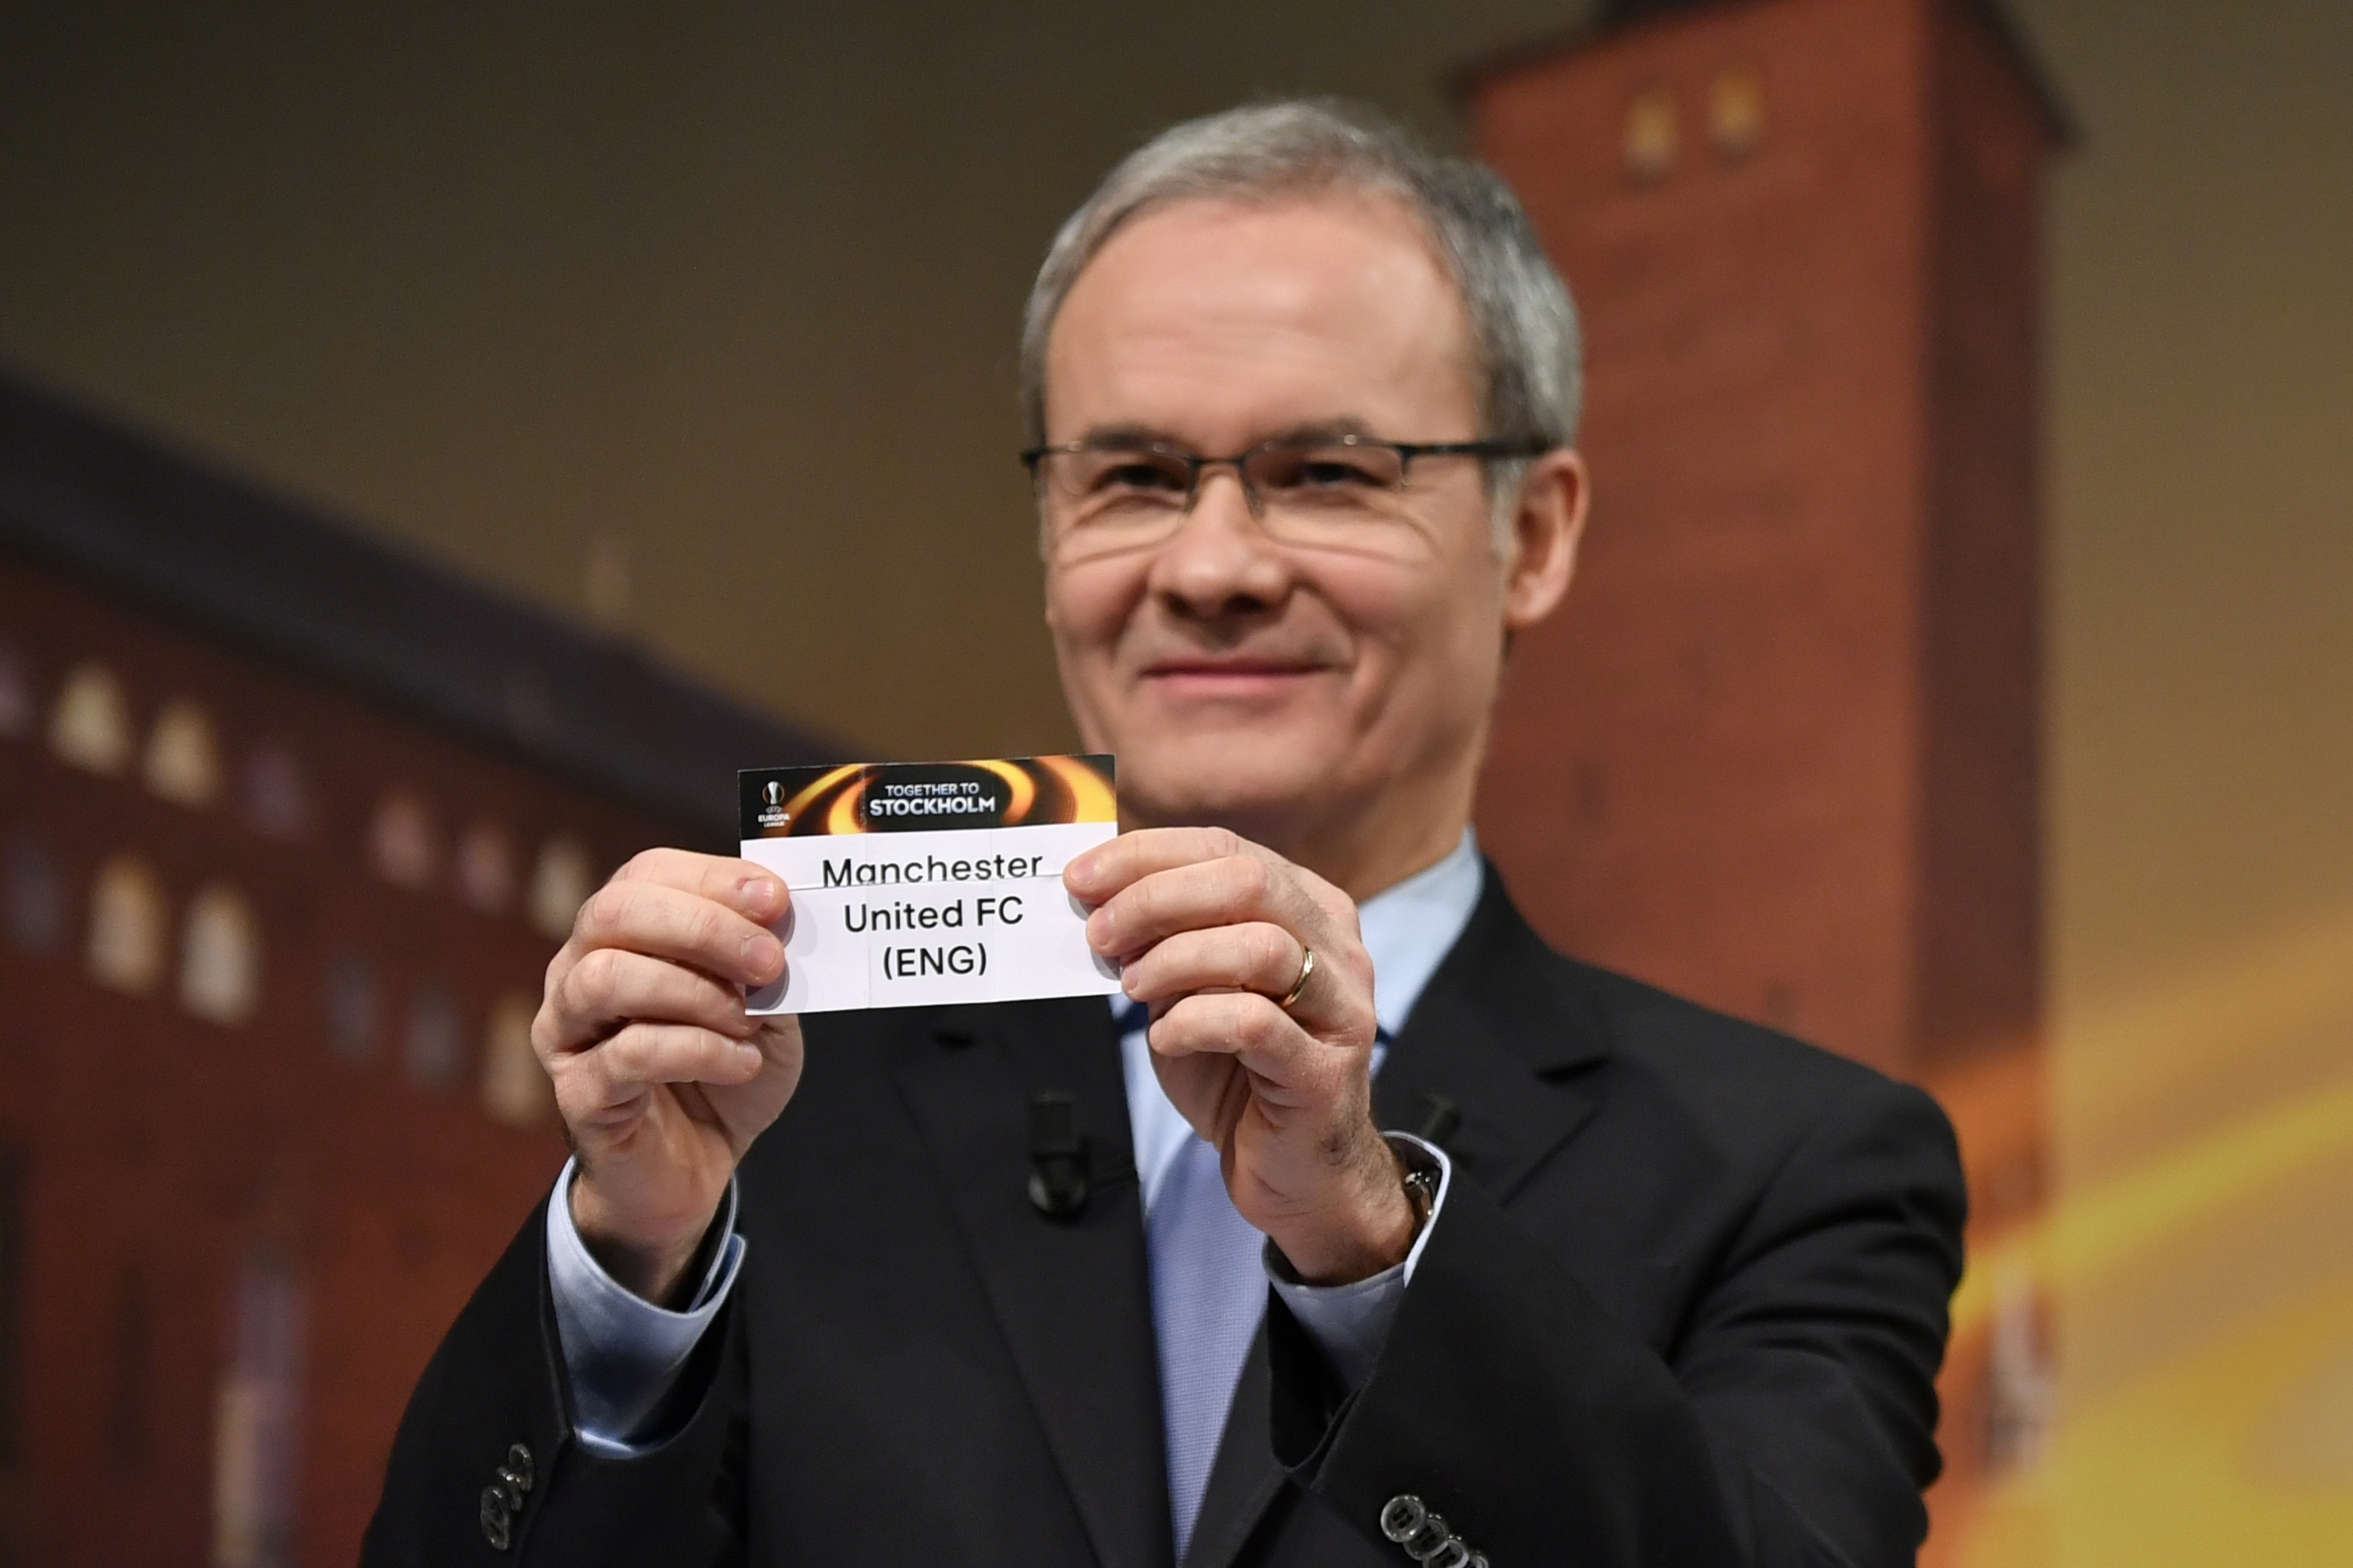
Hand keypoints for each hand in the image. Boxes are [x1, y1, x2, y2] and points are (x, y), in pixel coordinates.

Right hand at [533, 849, 803, 1302]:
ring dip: (694, 992)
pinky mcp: (576, 1092)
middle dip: (702, 927)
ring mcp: (566, 1031)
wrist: (695, 1169)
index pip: (646, 874)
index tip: (776, 900)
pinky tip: (741, 1064)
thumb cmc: (725, 1073)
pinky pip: (628, 1054)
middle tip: (767, 962)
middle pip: (614, 912)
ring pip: (606, 977)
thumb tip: (779, 919)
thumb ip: (766, 965)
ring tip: (749, 1022)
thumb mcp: (765, 1009)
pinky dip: (699, 1052)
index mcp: (623, 934)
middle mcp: (579, 970)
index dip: (711, 878)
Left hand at [1066, 827, 1413, 1284]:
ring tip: (1134, 989)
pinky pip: (1256, 1022)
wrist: (1292, 1170)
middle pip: (1249, 881)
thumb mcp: (1190, 990)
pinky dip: (1194, 1020)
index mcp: (1306, 908)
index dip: (1147, 855)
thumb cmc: (1237, 1072)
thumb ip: (1163, 940)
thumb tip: (1097, 896)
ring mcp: (1339, 1007)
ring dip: (1176, 959)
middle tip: (1100, 934)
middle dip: (1156, 898)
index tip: (1082, 877)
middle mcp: (1336, 947)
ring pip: (1259, 945)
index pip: (1226, 849)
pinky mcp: (1325, 1070)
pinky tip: (1164, 1038)